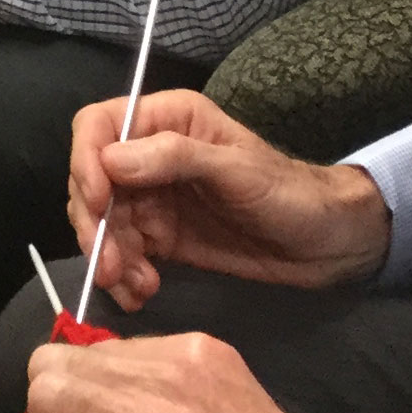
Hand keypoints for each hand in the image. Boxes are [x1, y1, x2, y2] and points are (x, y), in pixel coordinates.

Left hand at [23, 331, 382, 412]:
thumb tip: (119, 405)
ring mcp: (149, 412)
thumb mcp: (231, 404)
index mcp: (192, 352)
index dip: (81, 390)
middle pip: (58, 360)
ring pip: (45, 394)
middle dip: (51, 407)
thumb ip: (176, 392)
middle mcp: (167, 369)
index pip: (98, 349)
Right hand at [69, 91, 391, 312]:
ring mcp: (152, 198)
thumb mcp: (236, 170)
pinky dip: (123, 276)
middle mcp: (150, 154)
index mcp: (167, 119)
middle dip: (95, 224)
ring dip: (108, 257)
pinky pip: (122, 252)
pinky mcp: (160, 237)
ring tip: (136, 285)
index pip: (98, 126)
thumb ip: (175, 158)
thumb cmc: (289, 194)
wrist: (326, 244)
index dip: (86, 162)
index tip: (99, 203)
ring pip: (102, 222)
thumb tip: (110, 161)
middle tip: (111, 265)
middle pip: (91, 181)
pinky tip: (142, 293)